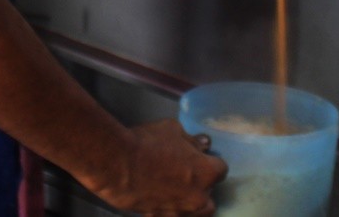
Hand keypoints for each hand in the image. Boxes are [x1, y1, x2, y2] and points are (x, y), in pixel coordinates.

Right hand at [85, 119, 225, 215]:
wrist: (117, 164)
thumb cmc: (147, 142)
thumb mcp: (172, 130)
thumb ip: (191, 140)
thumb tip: (204, 144)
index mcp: (206, 173)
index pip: (221, 169)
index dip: (211, 161)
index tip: (201, 156)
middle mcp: (198, 198)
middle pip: (210, 198)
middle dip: (203, 188)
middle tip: (189, 175)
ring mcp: (179, 212)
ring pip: (194, 212)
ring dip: (189, 202)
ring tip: (175, 189)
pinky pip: (172, 215)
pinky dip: (169, 207)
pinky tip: (159, 196)